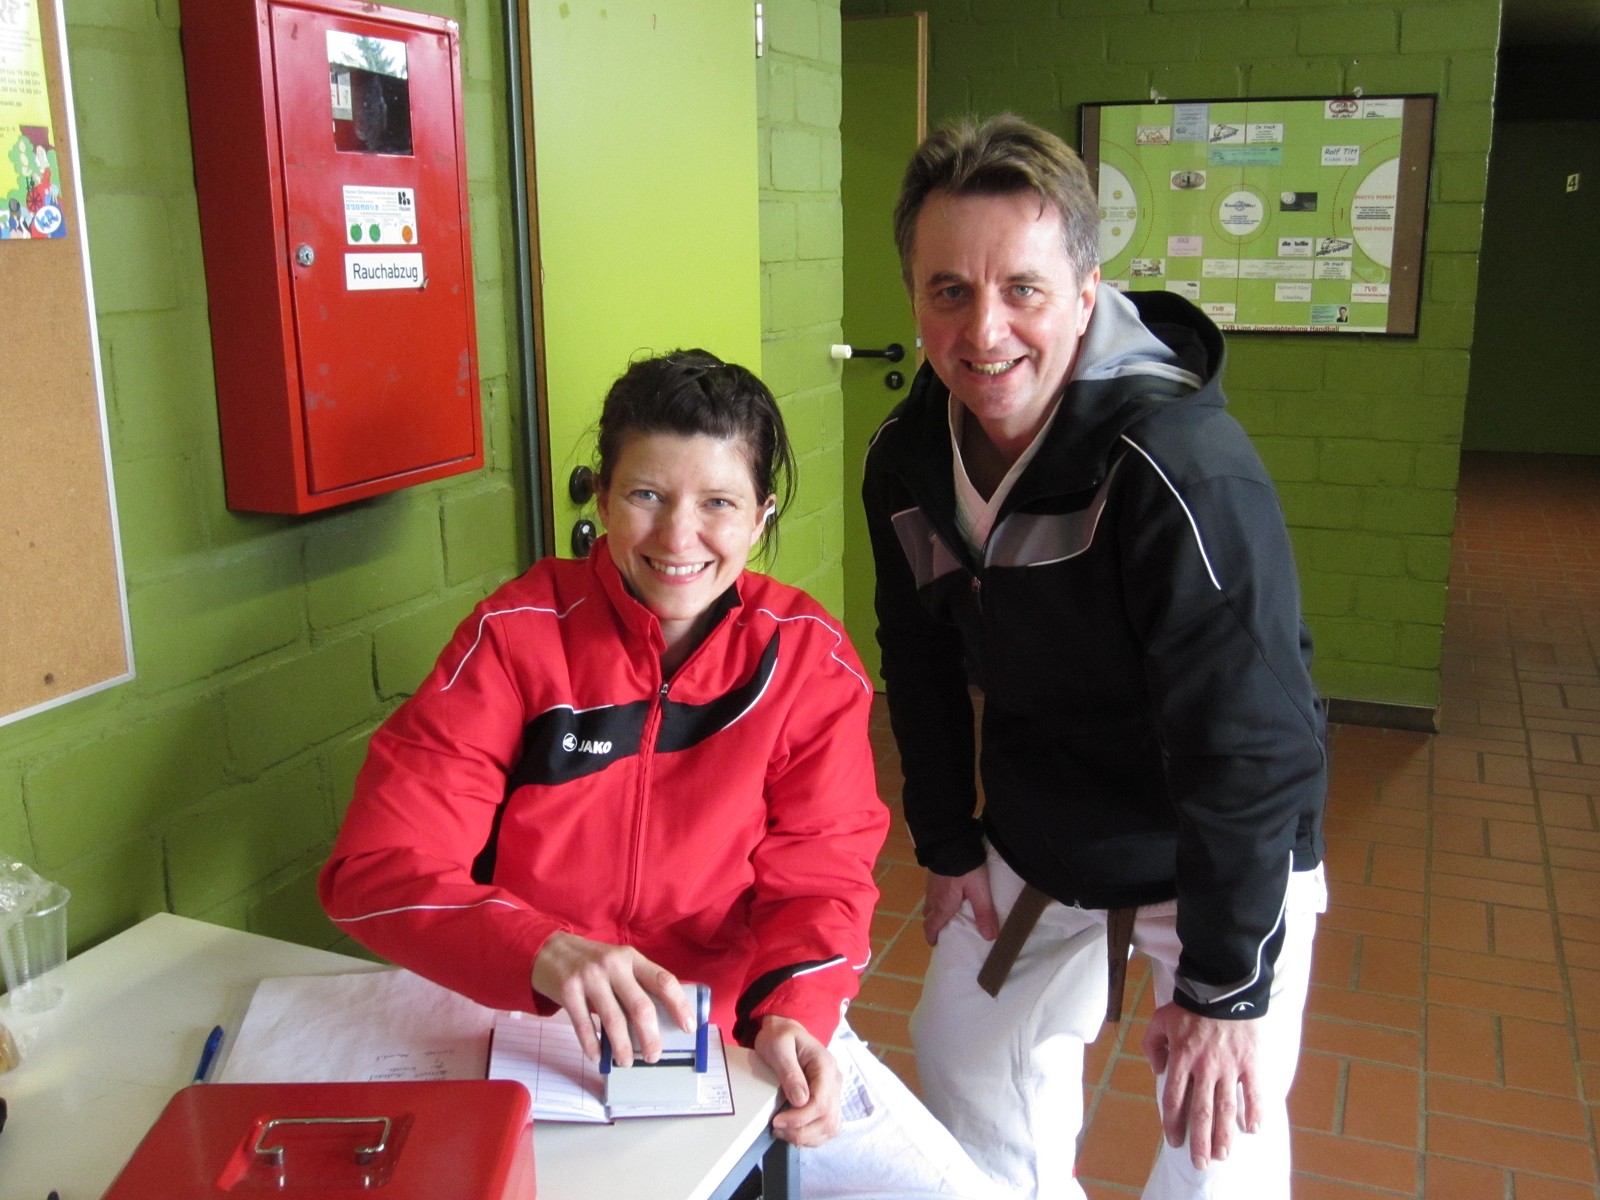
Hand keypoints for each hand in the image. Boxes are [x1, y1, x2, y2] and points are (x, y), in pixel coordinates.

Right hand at [531, 931, 690, 1065]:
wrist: (549, 951)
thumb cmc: (591, 963)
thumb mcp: (618, 963)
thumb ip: (636, 984)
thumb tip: (660, 1022)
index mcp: (631, 957)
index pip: (663, 980)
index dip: (679, 1005)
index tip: (689, 1027)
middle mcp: (613, 965)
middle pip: (641, 1006)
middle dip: (651, 1037)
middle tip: (654, 1056)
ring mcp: (589, 977)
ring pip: (614, 1020)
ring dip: (623, 1047)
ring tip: (626, 1062)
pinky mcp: (568, 990)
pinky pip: (584, 1025)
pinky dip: (592, 1045)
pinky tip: (597, 1057)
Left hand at [755, 1015, 841, 1147]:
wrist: (784, 1031)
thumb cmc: (780, 1036)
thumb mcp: (778, 1047)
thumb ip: (790, 1072)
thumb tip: (800, 1100)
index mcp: (826, 1066)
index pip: (821, 1103)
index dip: (800, 1119)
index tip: (777, 1122)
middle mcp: (834, 1081)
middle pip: (828, 1120)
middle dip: (802, 1132)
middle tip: (777, 1129)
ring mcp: (833, 1092)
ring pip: (830, 1128)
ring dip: (806, 1137)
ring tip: (783, 1132)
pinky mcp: (827, 1101)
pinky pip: (826, 1127)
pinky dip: (811, 1136)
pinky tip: (794, 1132)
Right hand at [923, 864, 998, 944]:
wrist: (950, 840)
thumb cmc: (965, 868)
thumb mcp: (979, 890)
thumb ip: (984, 913)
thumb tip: (989, 938)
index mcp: (943, 905)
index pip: (932, 925)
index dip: (932, 936)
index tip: (935, 943)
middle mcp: (933, 896)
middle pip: (928, 914)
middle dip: (933, 923)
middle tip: (942, 927)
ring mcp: (931, 883)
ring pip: (929, 901)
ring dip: (935, 909)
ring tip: (947, 910)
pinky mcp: (933, 872)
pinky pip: (932, 890)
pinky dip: (937, 896)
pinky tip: (948, 890)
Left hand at [1142, 1003, 1260, 1168]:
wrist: (1222, 986)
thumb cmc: (1189, 1004)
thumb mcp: (1160, 1020)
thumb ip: (1152, 1045)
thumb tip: (1157, 1070)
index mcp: (1181, 1058)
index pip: (1174, 1099)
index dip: (1173, 1124)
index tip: (1174, 1141)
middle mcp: (1204, 1067)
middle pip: (1201, 1112)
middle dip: (1199, 1141)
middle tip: (1200, 1163)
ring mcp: (1229, 1066)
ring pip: (1226, 1107)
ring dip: (1225, 1134)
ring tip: (1223, 1155)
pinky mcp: (1251, 1061)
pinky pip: (1254, 1091)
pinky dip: (1255, 1111)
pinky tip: (1254, 1129)